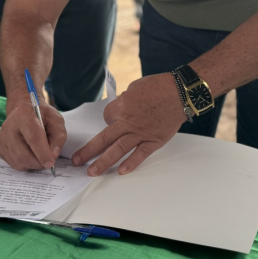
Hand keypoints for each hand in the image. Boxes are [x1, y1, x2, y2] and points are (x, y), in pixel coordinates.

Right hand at [0, 100, 66, 170]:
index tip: (51, 163)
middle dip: (39, 162)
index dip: (42, 153)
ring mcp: (2, 138)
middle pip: (23, 154)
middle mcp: (9, 127)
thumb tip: (53, 155)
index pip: (33, 138)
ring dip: (33, 164)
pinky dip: (25, 164)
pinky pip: (14, 164)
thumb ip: (59, 136)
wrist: (23, 110)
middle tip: (49, 161)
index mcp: (24, 116)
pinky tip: (30, 154)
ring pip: (18, 162)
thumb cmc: (42, 115)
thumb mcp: (56, 120)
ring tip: (39, 155)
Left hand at [73, 73, 187, 175]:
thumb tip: (121, 108)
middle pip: (104, 138)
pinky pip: (140, 154)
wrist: (180, 92)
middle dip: (88, 150)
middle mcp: (128, 122)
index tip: (113, 120)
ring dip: (103, 162)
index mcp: (122, 106)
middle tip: (77, 160)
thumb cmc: (159, 86)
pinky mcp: (154, 140)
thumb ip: (126, 101)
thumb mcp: (136, 87)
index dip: (109, 118)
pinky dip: (130, 163)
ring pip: (118, 149)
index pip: (107, 116)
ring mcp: (141, 133)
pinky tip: (121, 172)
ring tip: (92, 172)